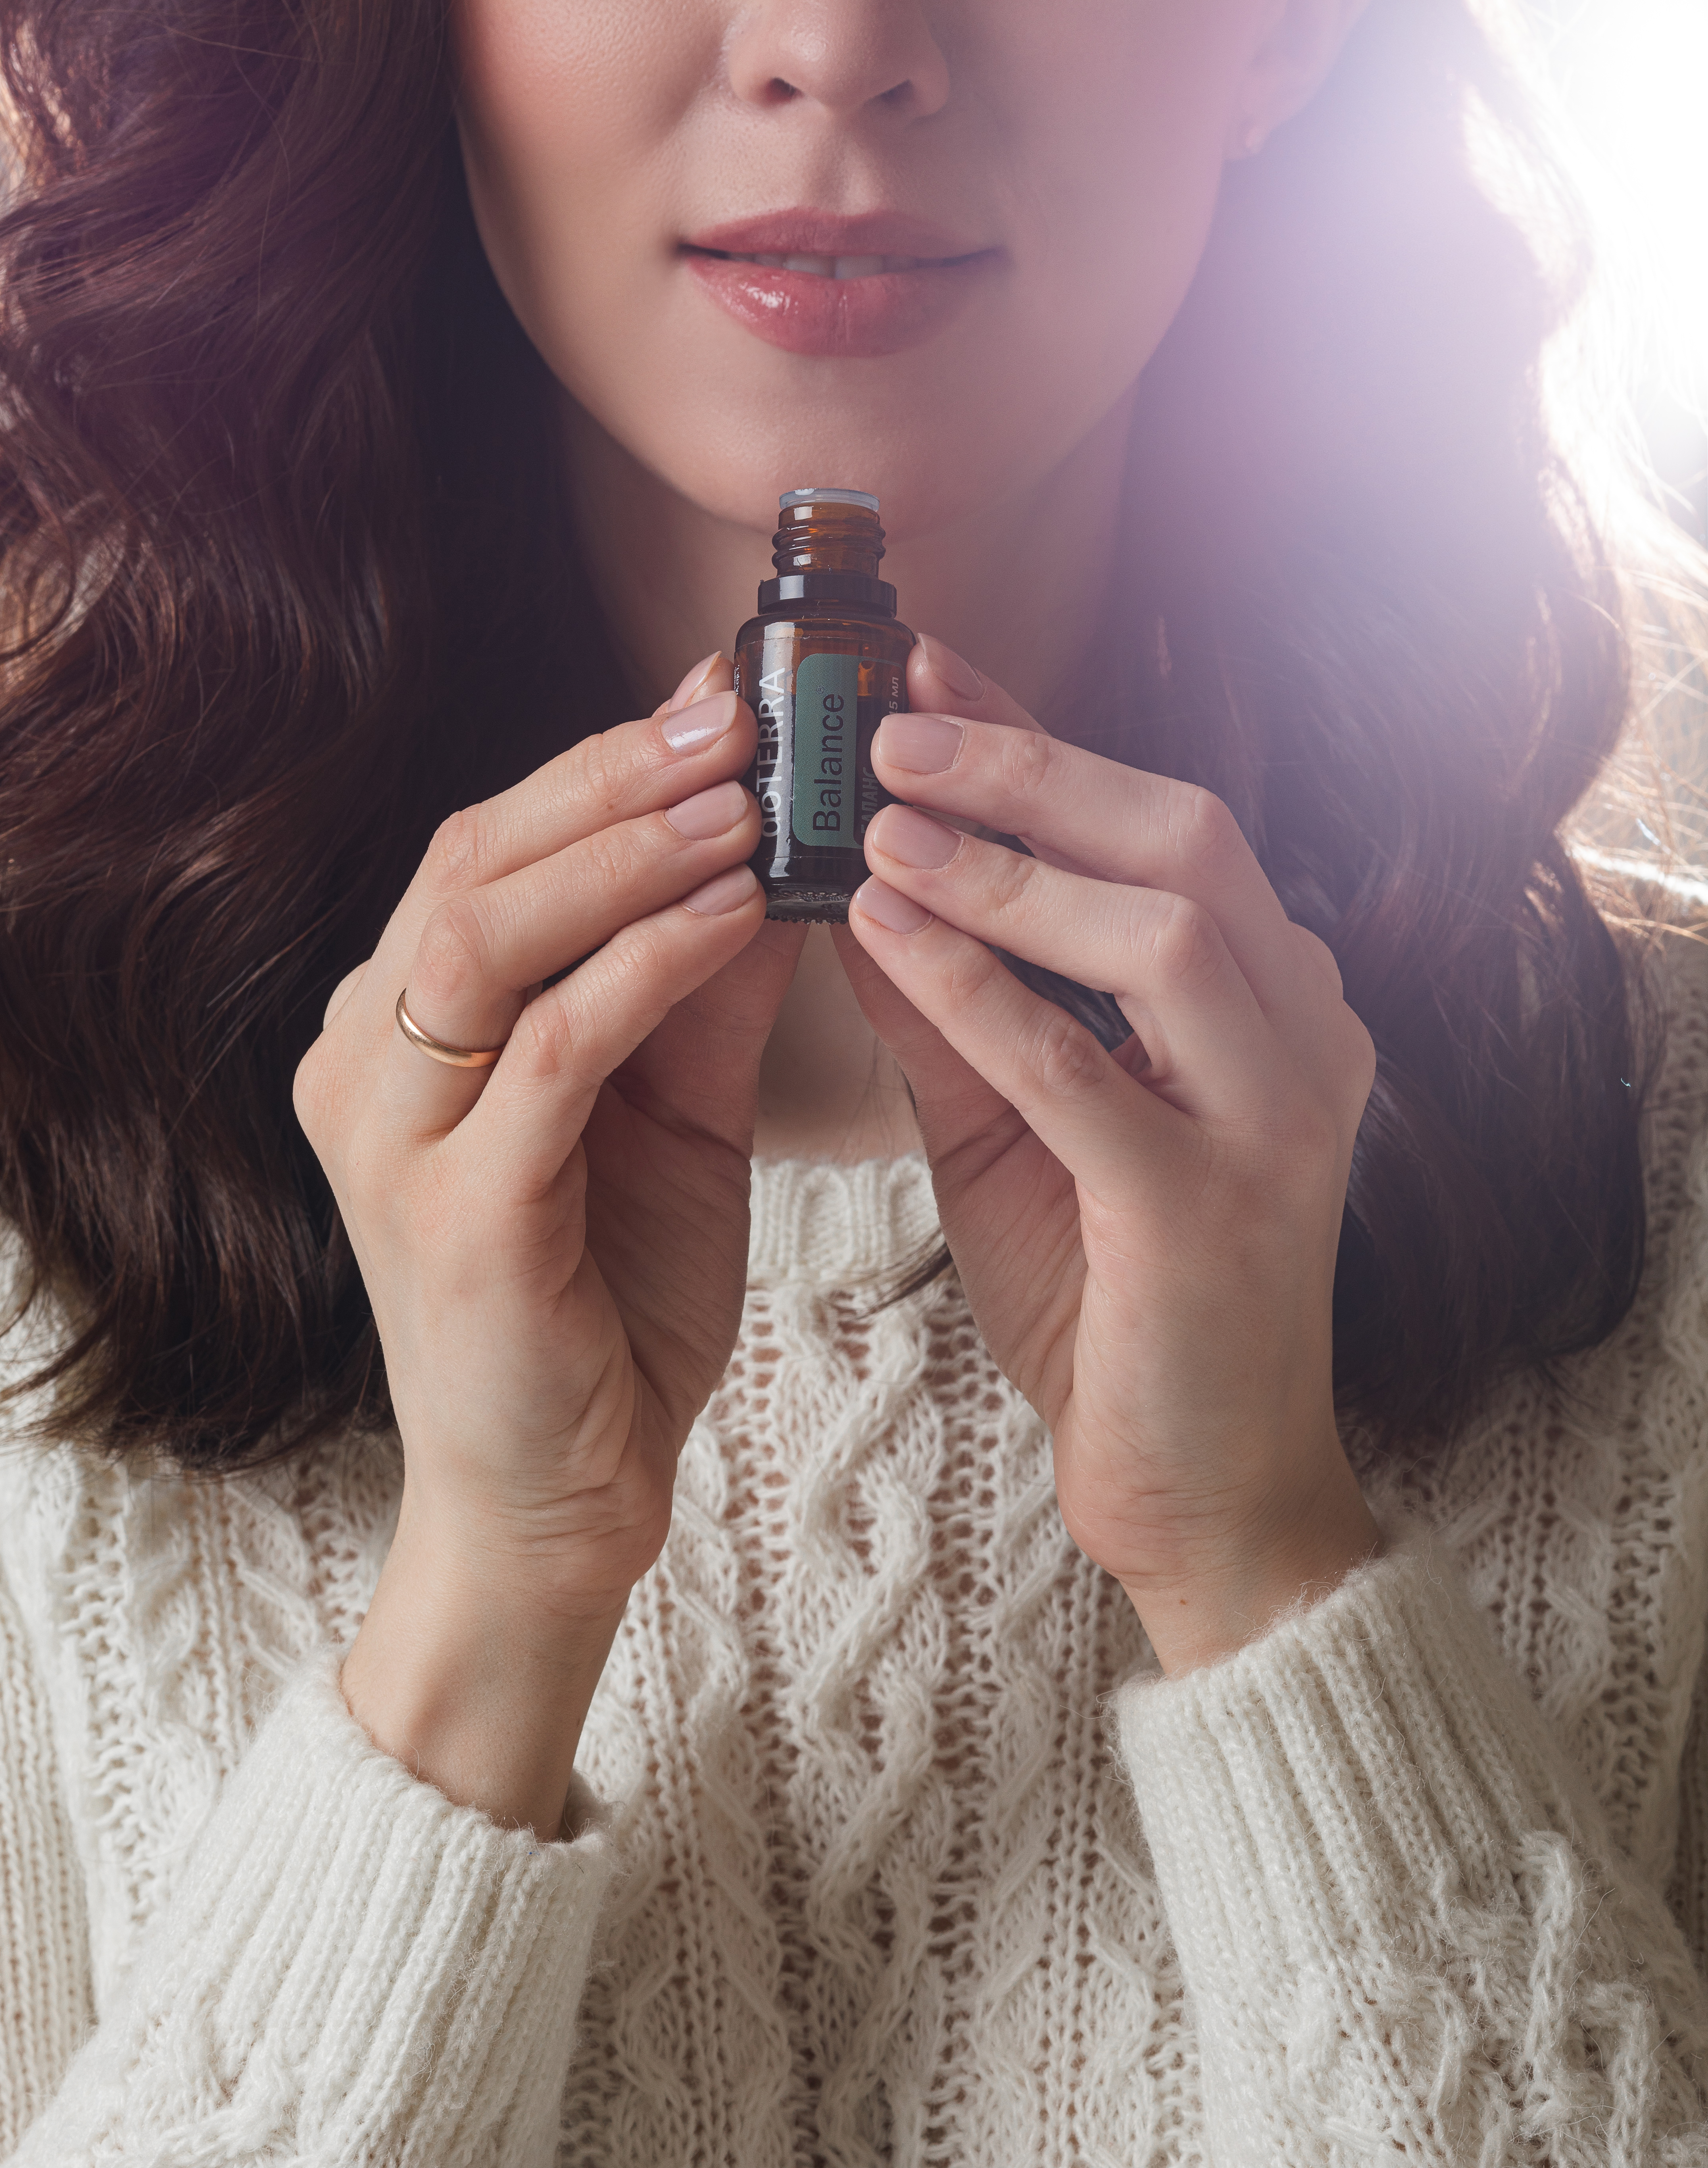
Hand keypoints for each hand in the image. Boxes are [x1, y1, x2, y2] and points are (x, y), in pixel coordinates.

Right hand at [293, 656, 802, 1818]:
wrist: (562, 1500)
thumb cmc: (609, 1306)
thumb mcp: (668, 1116)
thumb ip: (701, 988)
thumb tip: (780, 844)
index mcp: (399, 1034)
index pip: (485, 853)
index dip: (602, 765)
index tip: (724, 699)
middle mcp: (363, 1067)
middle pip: (469, 863)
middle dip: (612, 778)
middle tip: (744, 716)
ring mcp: (389, 1139)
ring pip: (486, 934)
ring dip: (628, 853)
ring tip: (751, 799)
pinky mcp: (448, 1215)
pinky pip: (552, 1049)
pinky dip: (647, 966)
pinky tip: (741, 914)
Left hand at [836, 639, 1380, 1675]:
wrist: (1202, 1494)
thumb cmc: (1117, 1305)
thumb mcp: (1018, 1136)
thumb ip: (958, 1018)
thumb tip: (862, 892)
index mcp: (1275, 1012)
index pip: (1163, 830)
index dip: (1041, 737)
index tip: (925, 673)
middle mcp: (1304, 1045)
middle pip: (1190, 841)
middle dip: (1035, 766)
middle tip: (890, 724)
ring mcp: (1274, 1128)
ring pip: (1166, 931)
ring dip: (1012, 865)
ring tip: (881, 822)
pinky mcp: (1208, 1217)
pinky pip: (1088, 1075)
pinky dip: (982, 995)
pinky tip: (887, 938)